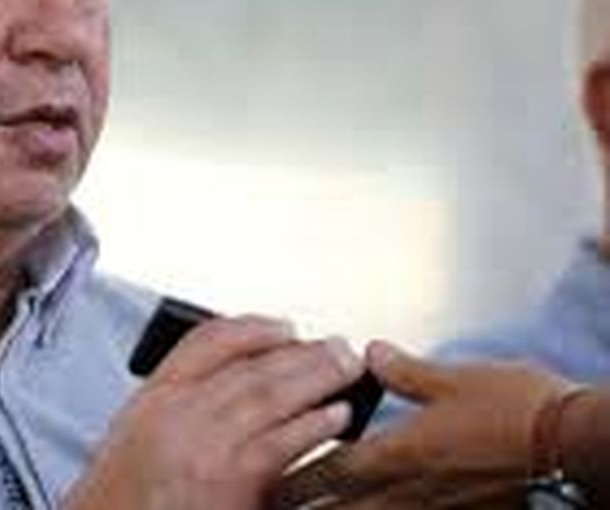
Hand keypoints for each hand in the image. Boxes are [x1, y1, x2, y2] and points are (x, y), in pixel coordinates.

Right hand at [63, 315, 362, 509]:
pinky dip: (314, 424)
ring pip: (269, 394)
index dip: (253, 329)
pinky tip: (337, 417)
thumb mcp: (135, 443)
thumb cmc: (122, 503)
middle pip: (248, 364)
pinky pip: (281, 442)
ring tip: (347, 370)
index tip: (285, 327)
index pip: (205, 342)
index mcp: (151, 400)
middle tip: (335, 346)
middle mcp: (176, 414)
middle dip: (298, 351)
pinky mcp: (229, 481)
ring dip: (315, 377)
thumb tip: (234, 392)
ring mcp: (203, 445)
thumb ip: (179, 412)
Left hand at [273, 340, 574, 508]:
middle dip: (310, 505)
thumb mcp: (455, 378)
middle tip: (280, 502)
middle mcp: (412, 487)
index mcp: (402, 451)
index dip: (297, 475)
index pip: (333, 468)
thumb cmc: (520, 408)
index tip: (270, 479)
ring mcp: (437, 507)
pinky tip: (381, 507)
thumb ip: (404, 370)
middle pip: (346, 506)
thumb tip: (370, 352)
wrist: (576, 445)